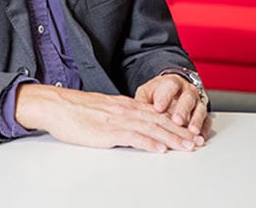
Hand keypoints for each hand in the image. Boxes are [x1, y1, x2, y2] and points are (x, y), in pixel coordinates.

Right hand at [14, 84, 201, 152]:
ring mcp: (118, 119)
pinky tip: (160, 149)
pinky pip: (133, 137)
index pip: (158, 114)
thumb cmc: (75, 110)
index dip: (176, 123)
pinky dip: (149, 143)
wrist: (56, 105)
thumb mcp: (104, 109)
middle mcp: (126, 109)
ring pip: (151, 128)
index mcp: (125, 105)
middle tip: (198, 141)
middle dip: (181, 132)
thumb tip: (134, 124)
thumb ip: (121, 115)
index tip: (191, 132)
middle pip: (160, 121)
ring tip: (187, 146)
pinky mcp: (107, 131)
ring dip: (172, 138)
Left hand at [134, 74, 210, 142]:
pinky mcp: (203, 114)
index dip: (164, 97)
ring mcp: (197, 102)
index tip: (158, 108)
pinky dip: (204, 129)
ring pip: (200, 109)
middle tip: (176, 120)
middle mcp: (188, 91)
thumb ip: (142, 100)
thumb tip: (132, 109)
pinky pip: (207, 121)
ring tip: (192, 131)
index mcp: (172, 82)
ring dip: (196, 120)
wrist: (174, 90)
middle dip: (182, 110)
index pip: (170, 86)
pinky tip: (200, 137)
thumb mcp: (147, 92)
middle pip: (187, 98)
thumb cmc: (159, 94)